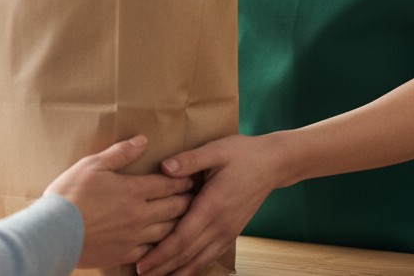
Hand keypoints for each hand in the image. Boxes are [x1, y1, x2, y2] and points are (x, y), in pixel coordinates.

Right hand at [46, 135, 194, 269]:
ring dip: (179, 223)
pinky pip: (151, 251)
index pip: (167, 184)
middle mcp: (139, 215)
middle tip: (196, 196)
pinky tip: (163, 242)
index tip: (192, 177)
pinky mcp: (123, 254)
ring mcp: (133, 237)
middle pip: (173, 208)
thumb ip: (121, 153)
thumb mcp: (93, 164)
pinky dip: (161, 245)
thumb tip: (143, 140)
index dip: (182, 180)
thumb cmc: (71, 194)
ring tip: (186, 218)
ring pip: (166, 231)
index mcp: (133, 190)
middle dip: (187, 201)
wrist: (53, 233)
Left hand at [135, 134, 280, 275]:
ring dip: (177, 272)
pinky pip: (210, 256)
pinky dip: (194, 267)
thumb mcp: (215, 150)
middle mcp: (221, 224)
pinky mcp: (232, 233)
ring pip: (199, 260)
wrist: (272, 164)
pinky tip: (182, 271)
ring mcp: (228, 231)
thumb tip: (164, 167)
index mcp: (213, 204)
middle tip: (141, 275)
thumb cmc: (243, 154)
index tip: (141, 263)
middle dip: (163, 268)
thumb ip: (189, 160)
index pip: (182, 237)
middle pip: (187, 255)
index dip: (161, 253)